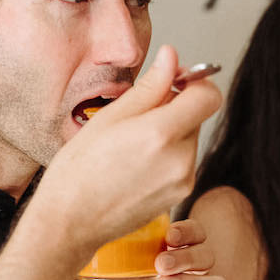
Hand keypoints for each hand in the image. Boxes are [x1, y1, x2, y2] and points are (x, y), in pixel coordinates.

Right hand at [35, 46, 221, 256]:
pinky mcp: (179, 196)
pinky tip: (135, 164)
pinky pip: (182, 162)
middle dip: (174, 109)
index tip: (174, 82)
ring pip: (189, 139)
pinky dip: (166, 156)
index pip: (209, 96)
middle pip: (197, 116)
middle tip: (137, 117)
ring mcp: (182, 181)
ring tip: (131, 145)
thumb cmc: (79, 171)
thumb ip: (149, 86)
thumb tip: (171, 58)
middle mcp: (179, 159)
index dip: (195, 83)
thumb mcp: (110, 118)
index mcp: (161, 133)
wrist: (70, 222)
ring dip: (169, 133)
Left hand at [102, 218, 240, 279]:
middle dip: (186, 257)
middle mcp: (196, 271)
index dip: (188, 231)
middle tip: (160, 265)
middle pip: (208, 255)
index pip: (197, 233)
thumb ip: (113, 251)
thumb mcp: (115, 268)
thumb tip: (102, 230)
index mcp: (179, 251)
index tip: (169, 236)